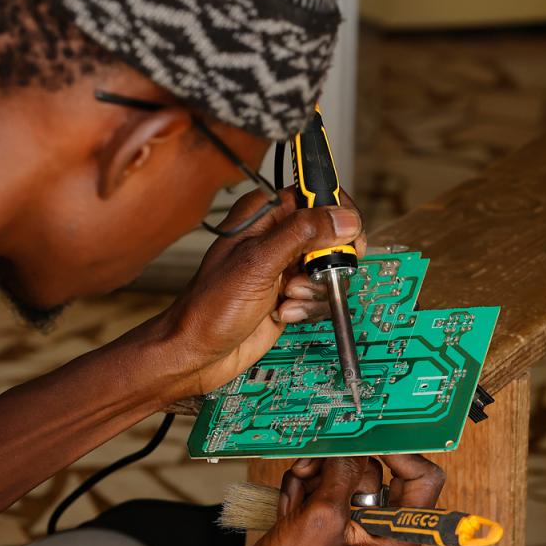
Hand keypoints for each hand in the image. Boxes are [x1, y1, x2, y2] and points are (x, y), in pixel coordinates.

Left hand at [156, 187, 366, 396]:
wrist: (199, 352)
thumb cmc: (211, 306)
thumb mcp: (259, 263)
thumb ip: (303, 234)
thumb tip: (343, 218)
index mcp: (264, 214)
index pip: (314, 193)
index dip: (337, 213)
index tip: (346, 238)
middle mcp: (277, 236)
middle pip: (331, 234)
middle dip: (326, 261)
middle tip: (309, 274)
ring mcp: (285, 266)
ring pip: (330, 268)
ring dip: (314, 289)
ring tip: (286, 297)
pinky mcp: (291, 293)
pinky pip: (321, 294)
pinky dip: (308, 307)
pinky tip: (282, 313)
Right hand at [212, 455, 444, 545]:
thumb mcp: (320, 519)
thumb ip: (341, 474)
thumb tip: (353, 445)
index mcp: (396, 539)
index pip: (422, 479)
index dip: (400, 451)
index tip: (373, 431)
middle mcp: (381, 533)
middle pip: (373, 472)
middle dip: (338, 467)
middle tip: (313, 469)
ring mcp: (354, 529)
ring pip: (342, 477)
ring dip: (314, 480)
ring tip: (296, 502)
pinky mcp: (330, 526)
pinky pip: (323, 489)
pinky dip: (303, 492)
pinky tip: (289, 510)